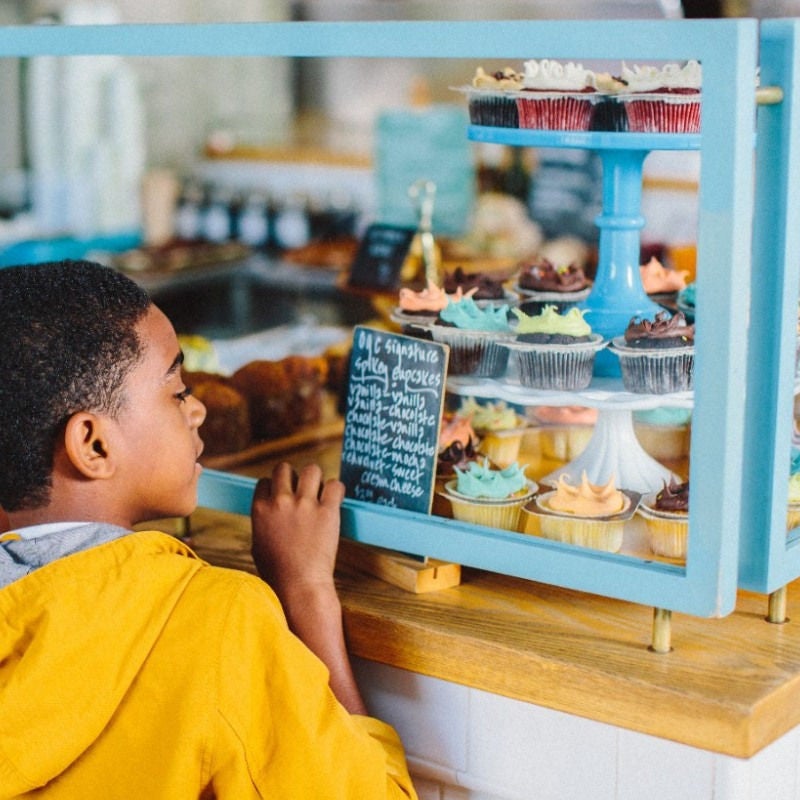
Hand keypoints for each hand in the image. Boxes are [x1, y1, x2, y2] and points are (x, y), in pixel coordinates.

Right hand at [250, 461, 344, 600]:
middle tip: (302, 492)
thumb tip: (268, 513)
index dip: (276, 488)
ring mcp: (304, 505)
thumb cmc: (278, 573)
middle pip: (285, 468)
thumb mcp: (259, 544)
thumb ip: (263, 522)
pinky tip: (334, 501)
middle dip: (293, 477)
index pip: (266, 481)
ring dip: (316, 479)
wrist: (299, 586)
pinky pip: (335, 485)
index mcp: (261, 509)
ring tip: (319, 493)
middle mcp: (281, 502)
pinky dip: (336, 490)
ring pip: (311, 469)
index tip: (284, 498)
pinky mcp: (327, 511)